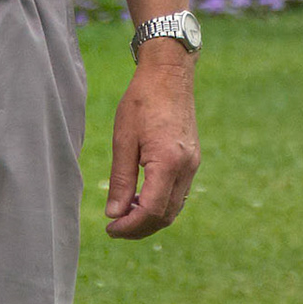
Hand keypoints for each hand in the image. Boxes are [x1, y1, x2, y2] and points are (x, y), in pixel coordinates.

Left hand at [104, 48, 198, 238]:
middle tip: (114, 228)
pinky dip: (161, 204)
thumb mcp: (123, 139)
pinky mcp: (192, 160)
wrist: (169, 74)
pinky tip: (141, 199)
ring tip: (124, 216)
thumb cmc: (142, 100)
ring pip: (174, 208)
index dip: (130, 226)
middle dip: (140, 228)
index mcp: (168, 162)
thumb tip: (115, 213)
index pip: (152, 210)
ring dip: (151, 218)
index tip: (110, 229)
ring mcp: (193, 165)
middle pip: (166, 215)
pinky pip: (179, 193)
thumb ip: (121, 179)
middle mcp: (186, 167)